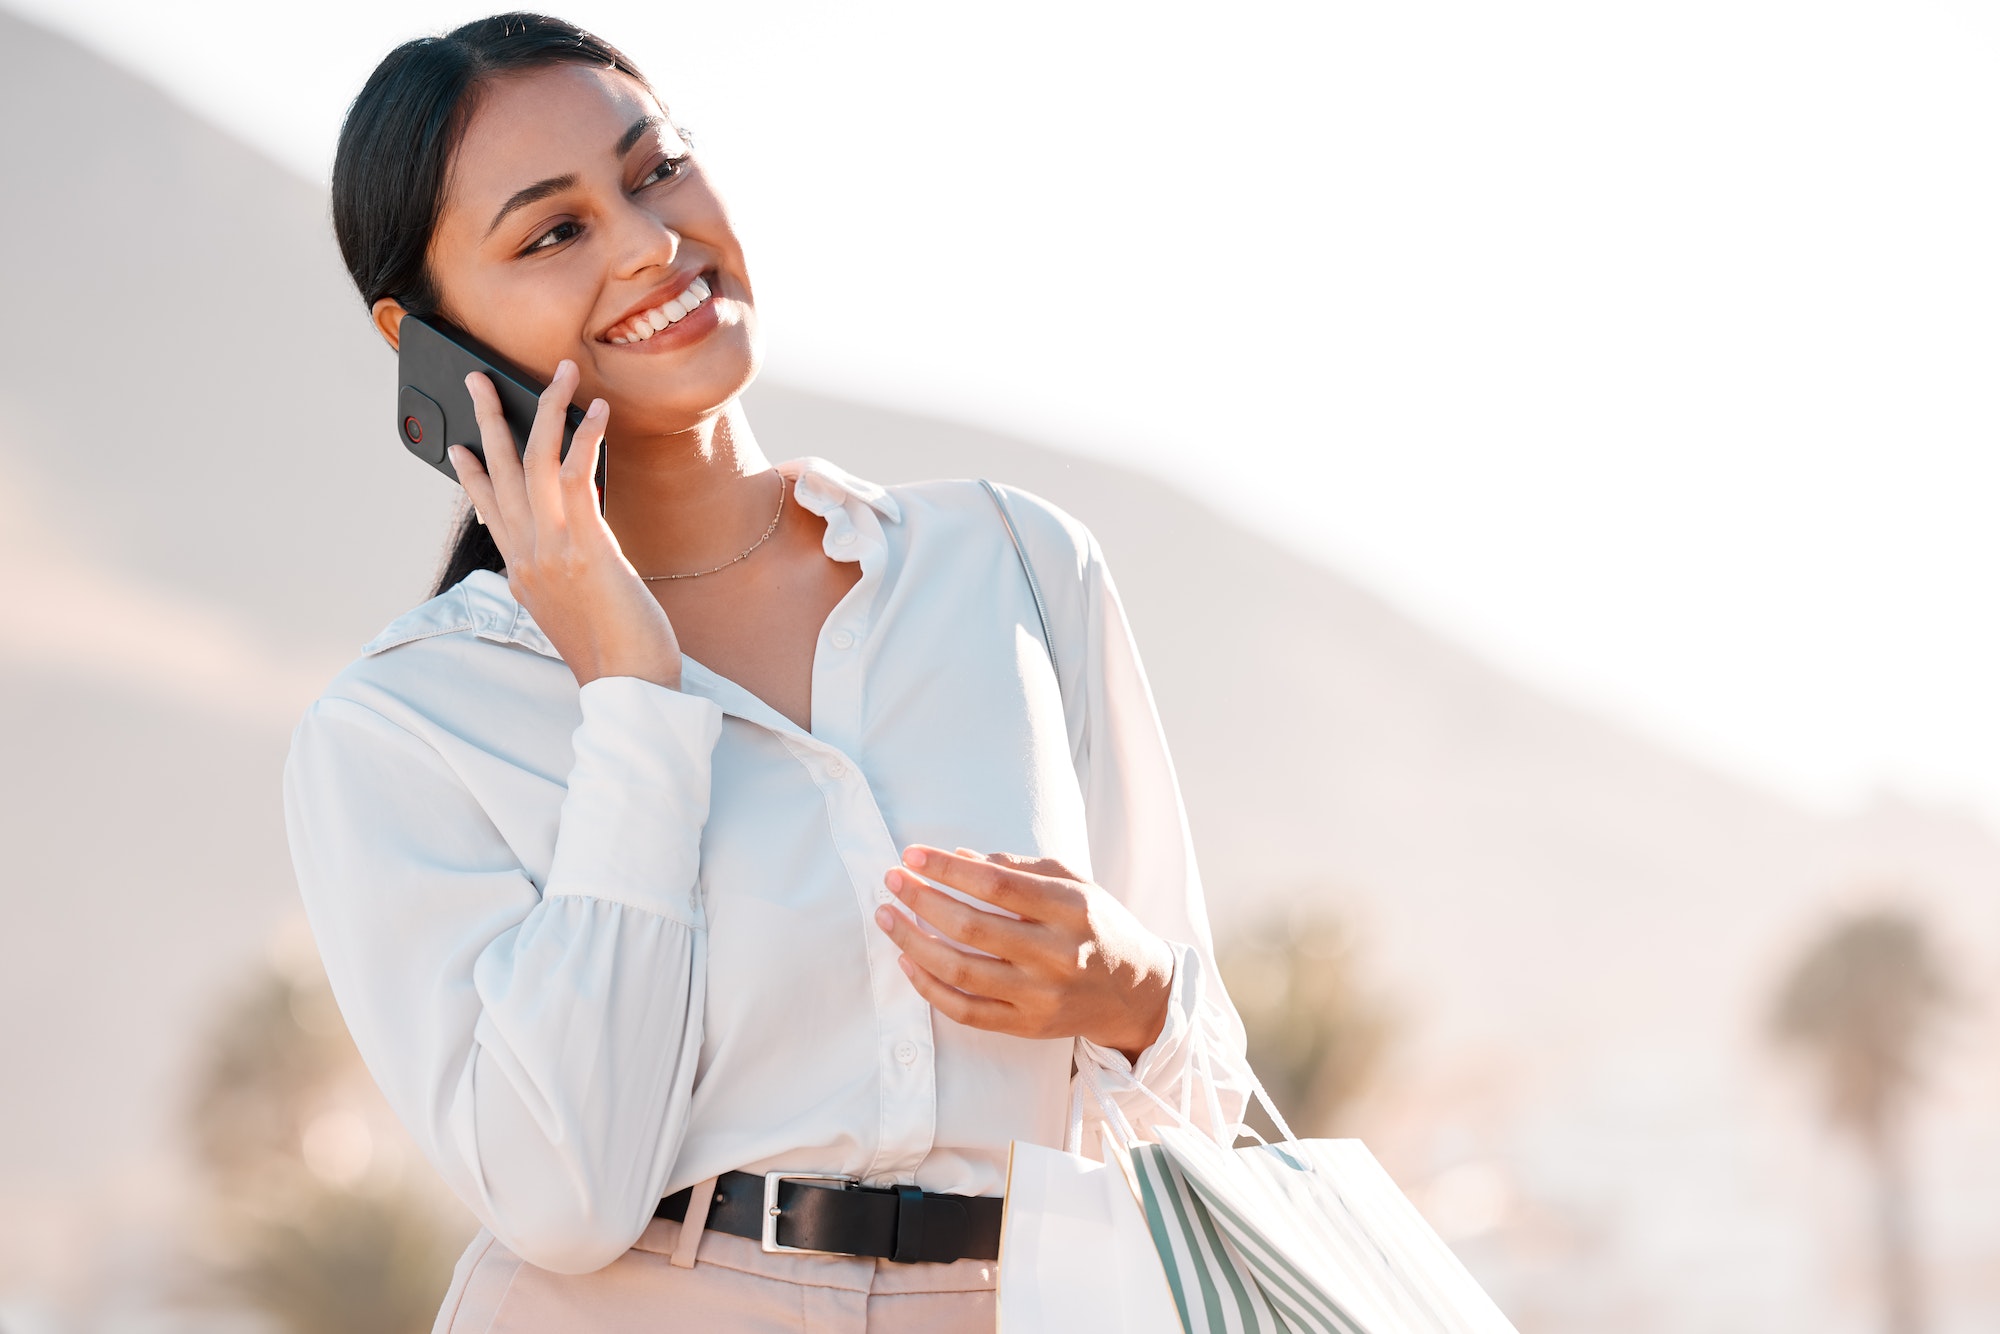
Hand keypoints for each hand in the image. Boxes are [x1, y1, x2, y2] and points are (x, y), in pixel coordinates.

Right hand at [450, 362, 681, 689]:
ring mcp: (552, 550)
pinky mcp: (585, 546)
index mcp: (522, 574)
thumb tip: (572, 553)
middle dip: (488, 418)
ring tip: (560, 372)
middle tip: (478, 378)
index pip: (489, 511)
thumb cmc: (617, 655)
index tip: (459, 447)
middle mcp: (527, 556)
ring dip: (546, 409)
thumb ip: (564, 577)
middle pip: (498, 472)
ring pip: (533, 462)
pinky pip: (576, 476)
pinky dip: (585, 437)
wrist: (628, 688)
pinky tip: (598, 411)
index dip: (471, 475)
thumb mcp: (577, 612)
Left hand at [876, 846, 1175, 1062]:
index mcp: (1072, 910)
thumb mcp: (1075, 884)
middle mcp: (1057, 955)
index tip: (912, 855)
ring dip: (913, 941)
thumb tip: (960, 857)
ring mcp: (1041, 996)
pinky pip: (965, 1011)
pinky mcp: (1027, 1026)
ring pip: (960, 971)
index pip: (997, 885)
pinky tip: (908, 961)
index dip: (948, 869)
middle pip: (971, 927)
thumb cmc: (1098, 926)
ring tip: (888, 917)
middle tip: (892, 880)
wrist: (1135, 991)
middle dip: (921, 899)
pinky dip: (929, 987)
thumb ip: (1021, 868)